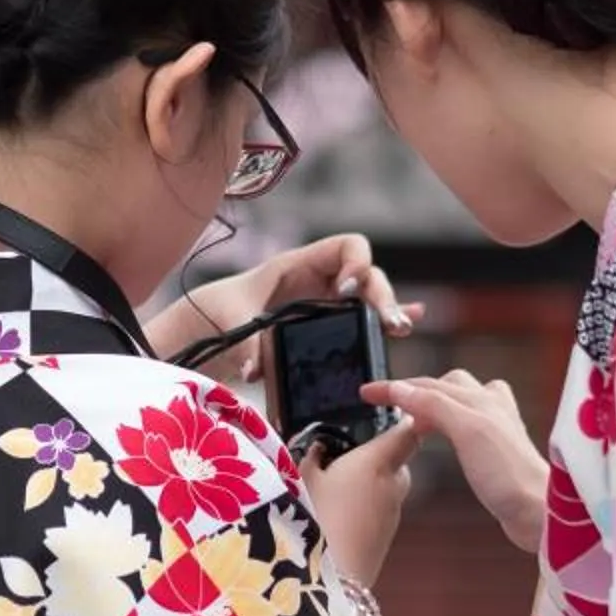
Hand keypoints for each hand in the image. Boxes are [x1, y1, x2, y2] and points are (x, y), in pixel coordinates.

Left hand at [146, 234, 420, 379]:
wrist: (208, 330)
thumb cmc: (218, 312)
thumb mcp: (230, 320)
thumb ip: (244, 341)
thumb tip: (255, 369)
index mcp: (299, 264)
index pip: (345, 246)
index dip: (357, 261)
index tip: (349, 289)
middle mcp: (320, 279)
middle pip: (367, 276)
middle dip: (382, 295)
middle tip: (389, 321)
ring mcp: (326, 302)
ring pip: (369, 299)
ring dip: (388, 311)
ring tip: (399, 329)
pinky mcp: (327, 325)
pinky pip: (362, 319)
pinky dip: (384, 319)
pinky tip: (407, 324)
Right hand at [300, 418, 422, 588]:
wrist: (332, 581)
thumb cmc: (314, 521)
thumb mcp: (300, 480)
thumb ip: (310, 457)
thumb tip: (316, 448)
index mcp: (376, 461)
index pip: (408, 430)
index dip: (406, 418)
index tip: (391, 410)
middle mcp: (393, 484)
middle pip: (402, 458)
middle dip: (383, 452)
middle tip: (351, 451)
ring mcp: (393, 513)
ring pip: (392, 485)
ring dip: (375, 480)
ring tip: (341, 484)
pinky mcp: (387, 536)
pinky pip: (383, 508)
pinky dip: (369, 504)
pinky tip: (342, 513)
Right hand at [362, 371, 547, 554]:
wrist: (539, 510)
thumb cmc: (508, 473)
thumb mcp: (466, 430)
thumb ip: (434, 405)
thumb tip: (402, 389)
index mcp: (482, 397)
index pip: (427, 384)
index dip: (395, 387)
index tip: (367, 393)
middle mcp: (490, 406)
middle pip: (446, 386)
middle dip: (416, 390)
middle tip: (388, 405)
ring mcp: (496, 428)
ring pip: (458, 402)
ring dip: (433, 404)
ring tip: (412, 417)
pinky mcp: (498, 451)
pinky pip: (466, 424)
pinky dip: (448, 423)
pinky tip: (447, 437)